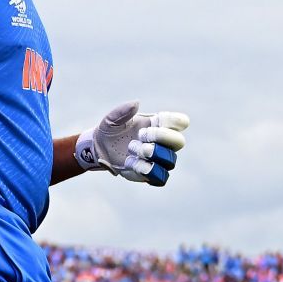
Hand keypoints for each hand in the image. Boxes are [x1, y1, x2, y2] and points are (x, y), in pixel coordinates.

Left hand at [74, 101, 189, 185]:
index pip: (181, 122)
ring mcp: (158, 160)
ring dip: (152, 154)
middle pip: (179, 142)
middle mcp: (164, 143)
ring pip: (170, 161)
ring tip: (132, 148)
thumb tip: (136, 104)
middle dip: (161, 137)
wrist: (101, 148)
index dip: (171, 121)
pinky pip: (160, 178)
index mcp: (160, 125)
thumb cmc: (112, 130)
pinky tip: (129, 162)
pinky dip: (146, 170)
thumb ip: (122, 111)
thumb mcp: (113, 118)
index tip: (153, 120)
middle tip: (141, 135)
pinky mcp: (151, 174)